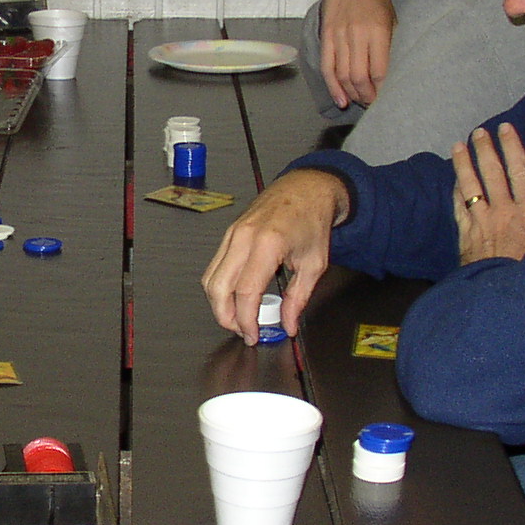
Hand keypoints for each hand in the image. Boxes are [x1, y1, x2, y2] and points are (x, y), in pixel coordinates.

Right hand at [202, 168, 349, 343]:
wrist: (306, 189)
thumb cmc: (312, 219)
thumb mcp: (314, 264)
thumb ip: (298, 298)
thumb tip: (287, 324)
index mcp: (268, 244)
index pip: (245, 292)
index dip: (246, 320)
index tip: (253, 335)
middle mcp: (244, 237)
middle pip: (218, 288)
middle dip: (226, 317)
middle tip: (243, 330)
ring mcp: (232, 234)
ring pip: (210, 278)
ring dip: (219, 303)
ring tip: (239, 317)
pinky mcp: (228, 234)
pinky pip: (215, 266)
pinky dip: (220, 287)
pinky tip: (236, 297)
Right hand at [320, 0, 396, 109]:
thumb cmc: (377, 1)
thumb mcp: (392, 19)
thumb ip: (391, 46)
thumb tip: (392, 76)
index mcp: (379, 30)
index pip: (380, 70)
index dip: (383, 90)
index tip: (387, 99)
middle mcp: (357, 33)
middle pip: (359, 76)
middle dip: (366, 96)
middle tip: (373, 104)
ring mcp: (339, 35)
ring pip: (343, 75)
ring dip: (352, 94)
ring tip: (360, 101)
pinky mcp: (327, 37)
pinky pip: (328, 67)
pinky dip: (333, 87)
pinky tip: (340, 100)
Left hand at [452, 123, 524, 263]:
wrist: (506, 296)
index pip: (520, 170)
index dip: (512, 146)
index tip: (505, 129)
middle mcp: (504, 211)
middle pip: (491, 172)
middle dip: (484, 149)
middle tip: (478, 132)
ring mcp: (481, 222)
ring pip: (469, 185)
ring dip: (463, 164)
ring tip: (458, 147)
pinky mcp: (466, 234)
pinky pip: (459, 207)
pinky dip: (457, 191)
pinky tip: (455, 181)